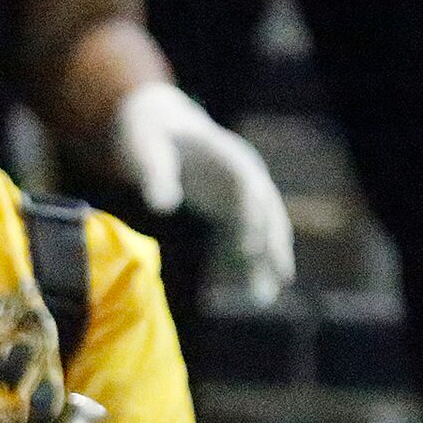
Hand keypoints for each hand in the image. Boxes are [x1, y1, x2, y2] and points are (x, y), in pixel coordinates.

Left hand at [109, 82, 293, 308]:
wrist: (156, 125)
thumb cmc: (146, 136)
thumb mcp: (142, 150)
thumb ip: (153, 174)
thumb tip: (162, 206)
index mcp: (223, 154)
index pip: (246, 184)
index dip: (250, 214)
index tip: (250, 246)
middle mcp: (241, 172)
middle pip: (265, 208)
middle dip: (272, 243)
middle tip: (279, 277)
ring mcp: (239, 190)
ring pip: (262, 227)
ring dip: (267, 259)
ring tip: (266, 297)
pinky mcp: (229, 206)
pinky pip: (243, 236)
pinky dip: (247, 262)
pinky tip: (248, 293)